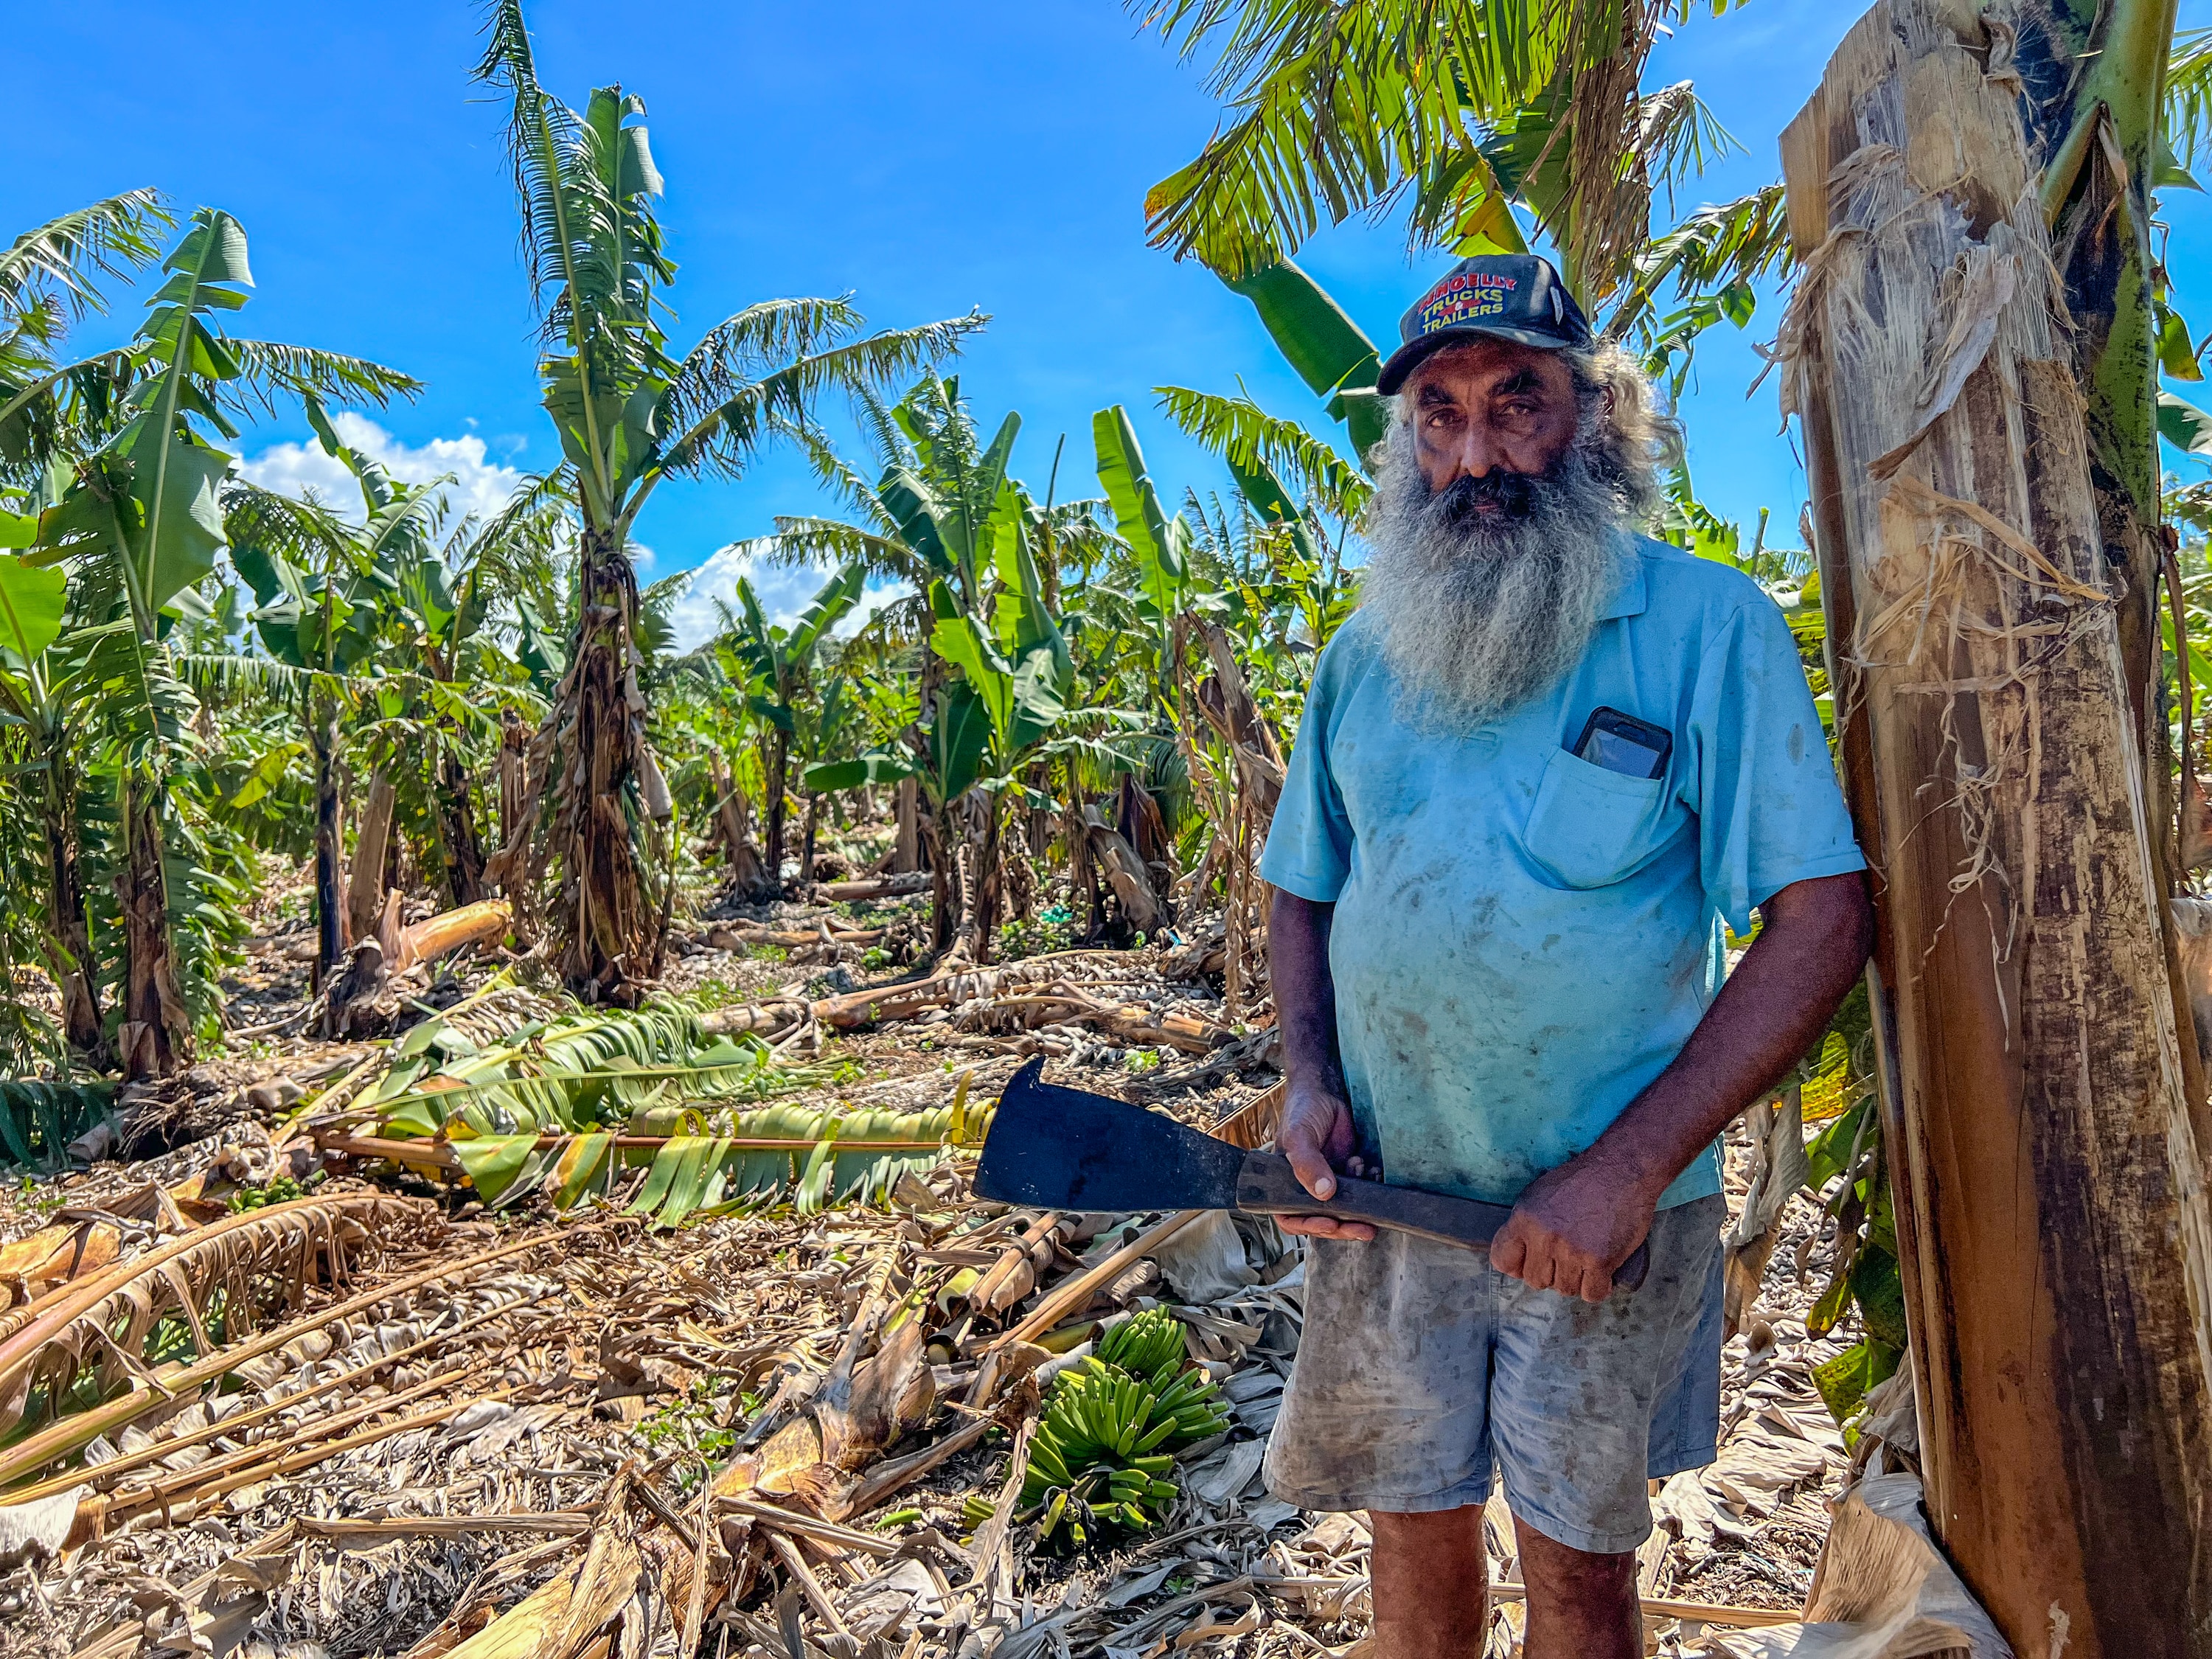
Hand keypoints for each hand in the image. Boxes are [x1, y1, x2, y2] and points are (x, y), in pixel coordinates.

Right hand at [1274, 1076, 1377, 1241]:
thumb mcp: (1299, 1136)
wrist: (1326, 1090)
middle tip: (1363, 1228)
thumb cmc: (1303, 1110)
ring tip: (1367, 1187)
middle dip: (1344, 1226)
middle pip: (1323, 1219)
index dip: (1309, 1226)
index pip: (1291, 1217)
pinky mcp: (1348, 1171)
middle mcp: (1307, 1186)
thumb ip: (1307, 1164)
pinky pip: (1361, 1189)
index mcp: (1285, 1183)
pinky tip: (1371, 1170)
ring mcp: (1329, 1180)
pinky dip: (1370, 1185)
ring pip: (1345, 1208)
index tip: (1330, 1224)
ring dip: (1360, 1205)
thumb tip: (1325, 1193)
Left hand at [1489, 1151, 1656, 1302]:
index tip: (1531, 1261)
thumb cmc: (1582, 1180)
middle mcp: (1543, 1237)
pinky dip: (1598, 1287)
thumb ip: (1525, 1224)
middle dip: (1551, 1273)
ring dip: (1576, 1280)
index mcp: (1524, 1219)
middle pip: (1536, 1280)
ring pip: (1564, 1289)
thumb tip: (1518, 1255)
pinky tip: (1601, 1271)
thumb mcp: (1539, 1194)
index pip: (1502, 1261)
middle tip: (1567, 1256)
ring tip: (1586, 1258)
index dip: (1517, 1266)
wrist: (1622, 1170)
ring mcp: (1572, 1250)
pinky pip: (1591, 1294)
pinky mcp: (1600, 1260)